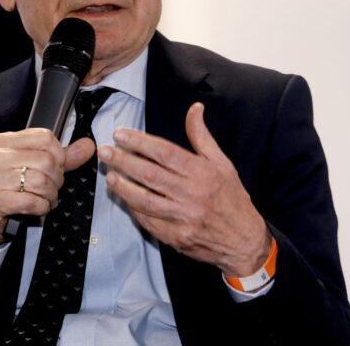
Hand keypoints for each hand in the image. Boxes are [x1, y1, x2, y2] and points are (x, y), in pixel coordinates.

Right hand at [0, 128, 94, 246]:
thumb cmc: (6, 189)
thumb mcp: (30, 167)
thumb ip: (61, 156)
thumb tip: (88, 145)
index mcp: (3, 141)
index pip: (45, 138)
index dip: (59, 155)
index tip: (56, 168)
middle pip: (46, 161)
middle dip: (57, 179)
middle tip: (51, 188)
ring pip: (41, 182)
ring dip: (50, 195)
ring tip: (45, 199)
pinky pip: (32, 201)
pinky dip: (41, 207)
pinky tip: (37, 208)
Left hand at [98, 102, 271, 276]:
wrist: (244, 240)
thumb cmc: (232, 198)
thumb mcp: (222, 163)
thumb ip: (202, 136)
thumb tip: (195, 108)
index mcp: (202, 172)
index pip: (164, 152)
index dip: (139, 142)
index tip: (120, 134)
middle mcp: (192, 194)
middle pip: (149, 174)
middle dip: (123, 161)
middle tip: (105, 151)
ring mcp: (183, 218)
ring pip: (144, 200)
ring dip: (123, 187)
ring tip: (109, 175)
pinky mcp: (176, 237)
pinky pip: (149, 221)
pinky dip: (134, 209)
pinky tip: (124, 199)